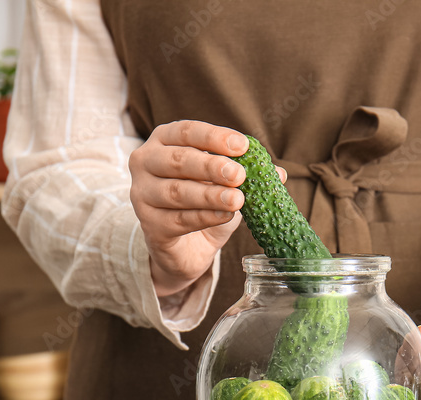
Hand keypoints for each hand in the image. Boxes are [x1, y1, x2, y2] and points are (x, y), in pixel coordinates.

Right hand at [128, 120, 284, 296]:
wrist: (186, 246)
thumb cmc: (203, 203)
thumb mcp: (226, 184)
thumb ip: (247, 173)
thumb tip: (278, 172)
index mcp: (164, 141)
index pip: (186, 131)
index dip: (214, 137)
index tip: (243, 146)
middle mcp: (145, 163)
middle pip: (179, 160)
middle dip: (211, 166)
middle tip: (239, 175)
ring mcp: (142, 194)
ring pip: (177, 192)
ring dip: (210, 195)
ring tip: (237, 200)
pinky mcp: (149, 225)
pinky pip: (178, 220)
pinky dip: (204, 217)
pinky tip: (225, 216)